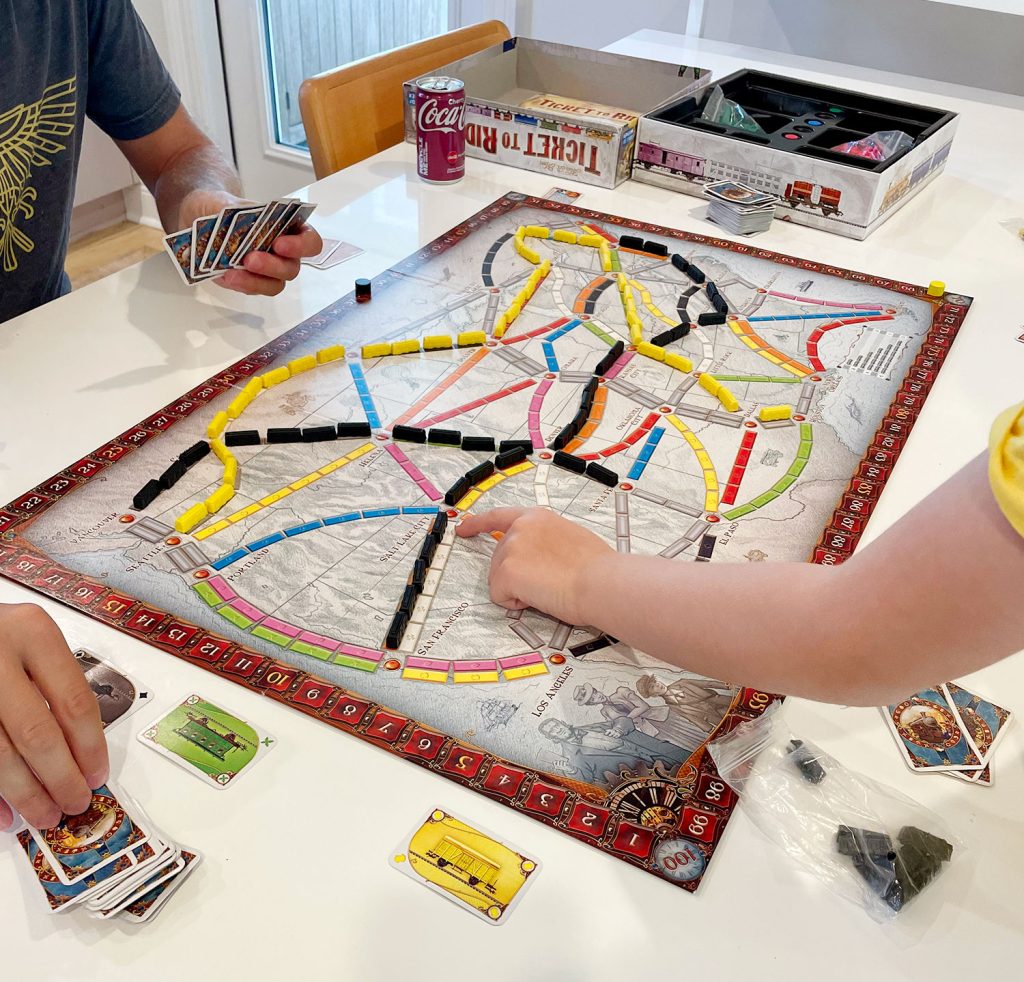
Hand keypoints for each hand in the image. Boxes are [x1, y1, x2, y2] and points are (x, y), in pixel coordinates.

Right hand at [0, 605, 107, 829]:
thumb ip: (53, 684)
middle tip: (74, 802)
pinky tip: (4, 812)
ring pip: (0, 753)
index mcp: (33, 634)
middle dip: (59, 777)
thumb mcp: (30, 641)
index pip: (73, 701)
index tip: (97, 773)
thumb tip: (81, 752)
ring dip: (24, 793)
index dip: (90, 746)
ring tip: (43, 815)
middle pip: (37, 733)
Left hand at [177, 190, 322, 297]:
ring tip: (233, 273)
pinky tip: (224, 276)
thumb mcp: (226, 203)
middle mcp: (284, 254)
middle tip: (252, 259)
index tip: (280, 243)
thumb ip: (235, 212)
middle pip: (291, 268)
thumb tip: (238, 225)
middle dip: (273, 266)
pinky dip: (238, 284)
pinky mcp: (250, 282)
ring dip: (256, 281)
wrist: (200, 217)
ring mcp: (268, 271)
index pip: (310, 241)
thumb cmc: (223, 208)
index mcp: (288, 229)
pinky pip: (252, 289)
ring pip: (274, 285)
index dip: (300, 246)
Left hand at [456, 508, 611, 624]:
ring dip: (518, 589)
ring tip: (549, 587)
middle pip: (498, 558)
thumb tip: (541, 556)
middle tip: (547, 581)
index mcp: (538, 517)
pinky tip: (539, 597)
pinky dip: (516, 603)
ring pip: (498, 579)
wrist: (601, 582)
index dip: (477, 524)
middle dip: (514, 575)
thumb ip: (546, 541)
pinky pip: (500, 596)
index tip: (463, 528)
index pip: (499, 517)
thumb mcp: (570, 538)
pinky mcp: (506, 572)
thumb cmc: (596, 568)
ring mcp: (511, 549)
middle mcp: (520, 528)